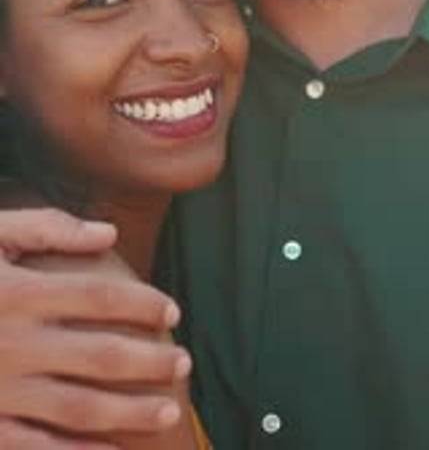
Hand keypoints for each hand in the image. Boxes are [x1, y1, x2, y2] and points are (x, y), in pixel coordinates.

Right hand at [0, 208, 190, 448]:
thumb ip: (48, 228)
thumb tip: (108, 232)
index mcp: (21, 292)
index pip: (102, 295)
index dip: (144, 302)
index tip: (172, 309)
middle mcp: (17, 343)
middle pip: (102, 354)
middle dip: (151, 360)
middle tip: (184, 363)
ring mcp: (1, 390)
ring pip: (80, 407)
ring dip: (130, 410)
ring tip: (168, 409)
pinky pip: (38, 449)